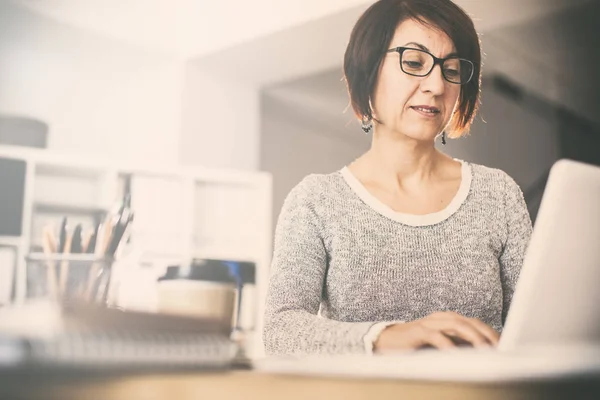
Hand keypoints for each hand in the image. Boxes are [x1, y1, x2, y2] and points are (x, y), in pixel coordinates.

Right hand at [373, 312, 499, 352]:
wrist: (386, 342)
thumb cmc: (417, 346)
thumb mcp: (442, 345)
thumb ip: (459, 346)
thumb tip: (484, 356)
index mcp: (450, 320)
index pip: (477, 323)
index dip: (492, 334)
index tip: (507, 347)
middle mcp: (442, 318)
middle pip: (471, 322)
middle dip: (488, 335)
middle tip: (501, 349)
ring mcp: (430, 323)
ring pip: (457, 325)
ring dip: (473, 337)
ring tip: (486, 350)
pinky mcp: (417, 332)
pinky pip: (435, 335)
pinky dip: (447, 344)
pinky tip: (456, 353)